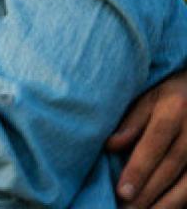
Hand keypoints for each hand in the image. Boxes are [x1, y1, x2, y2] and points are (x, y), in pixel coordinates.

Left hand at [107, 71, 186, 207]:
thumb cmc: (166, 94)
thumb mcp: (147, 97)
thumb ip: (131, 122)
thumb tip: (111, 146)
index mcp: (174, 109)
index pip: (154, 144)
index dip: (138, 170)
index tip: (122, 192)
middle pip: (171, 167)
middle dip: (149, 192)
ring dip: (166, 203)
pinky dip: (180, 201)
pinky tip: (162, 208)